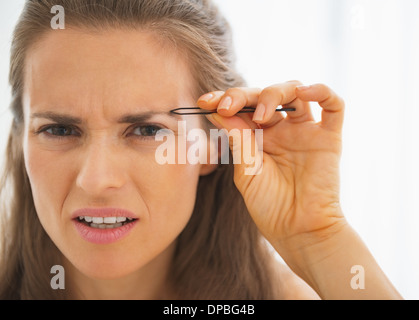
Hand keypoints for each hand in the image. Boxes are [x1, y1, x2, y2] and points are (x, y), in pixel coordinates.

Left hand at [198, 81, 345, 251]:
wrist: (297, 230)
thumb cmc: (268, 205)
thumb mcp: (245, 170)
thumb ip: (238, 139)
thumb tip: (217, 110)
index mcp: (258, 137)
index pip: (241, 108)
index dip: (223, 100)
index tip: (203, 101)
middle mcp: (281, 130)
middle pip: (264, 95)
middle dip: (242, 95)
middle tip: (226, 106)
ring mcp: (304, 132)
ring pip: (294, 92)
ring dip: (274, 93)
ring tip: (261, 116)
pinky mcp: (328, 138)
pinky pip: (333, 106)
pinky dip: (322, 91)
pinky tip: (305, 92)